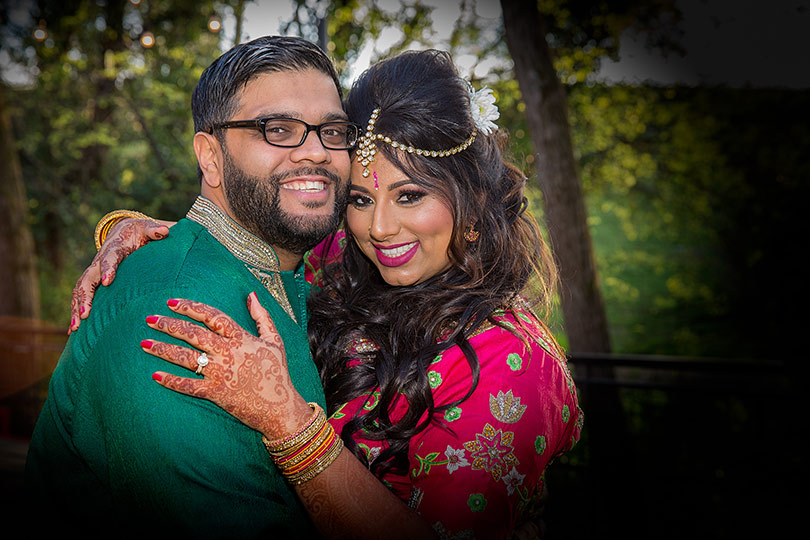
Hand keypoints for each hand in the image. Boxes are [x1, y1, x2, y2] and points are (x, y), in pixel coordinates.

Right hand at [69, 217, 170, 333]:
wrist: (124, 232)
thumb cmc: (139, 232)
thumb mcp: (148, 228)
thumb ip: (155, 231)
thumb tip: (165, 231)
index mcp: (114, 249)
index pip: (109, 259)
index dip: (108, 269)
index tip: (108, 281)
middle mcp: (99, 263)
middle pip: (87, 280)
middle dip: (85, 297)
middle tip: (85, 314)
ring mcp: (94, 274)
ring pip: (80, 291)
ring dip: (76, 308)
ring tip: (75, 328)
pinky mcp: (93, 283)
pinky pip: (80, 298)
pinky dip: (76, 313)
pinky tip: (72, 331)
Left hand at [143, 293, 311, 439]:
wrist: (280, 407)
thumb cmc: (278, 372)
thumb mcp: (275, 340)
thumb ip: (262, 316)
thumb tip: (251, 295)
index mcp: (240, 338)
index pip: (211, 316)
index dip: (190, 307)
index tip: (171, 302)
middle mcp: (227, 353)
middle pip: (192, 334)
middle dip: (169, 325)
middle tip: (150, 319)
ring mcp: (220, 373)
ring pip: (186, 358)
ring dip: (163, 349)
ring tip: (144, 343)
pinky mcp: (215, 393)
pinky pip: (188, 386)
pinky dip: (171, 381)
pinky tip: (156, 375)